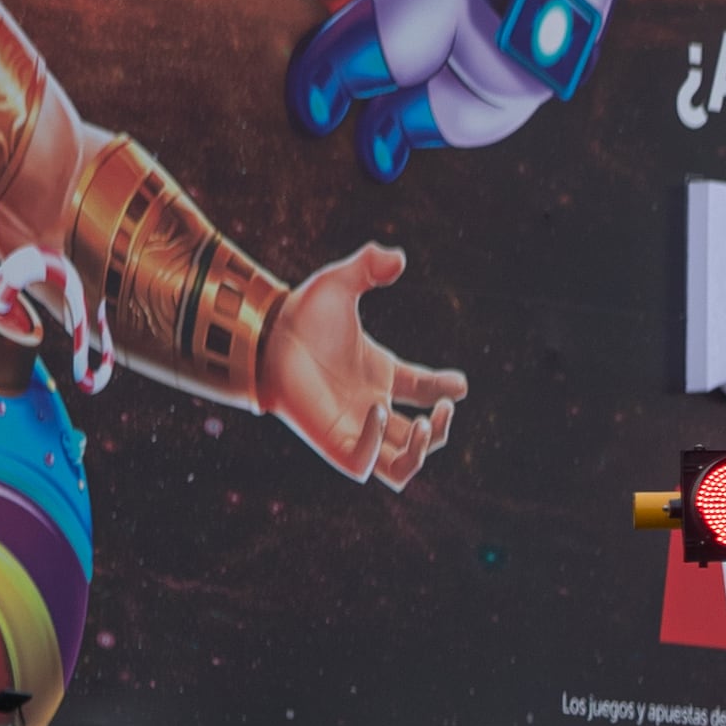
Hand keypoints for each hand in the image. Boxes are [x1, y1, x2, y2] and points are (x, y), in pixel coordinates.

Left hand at [263, 243, 466, 487]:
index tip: (459, 385)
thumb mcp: (340, 283)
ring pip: (401, 467)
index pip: (423, 391)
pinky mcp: (336, 445)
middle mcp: (372, 406)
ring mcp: (356, 429)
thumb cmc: (300, 315)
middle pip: (420, 438)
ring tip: (424, 424)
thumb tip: (398, 258)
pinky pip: (370, 465)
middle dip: (441, 430)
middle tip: (442, 408)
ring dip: (421, 452)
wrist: (266, 338)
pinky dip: (379, 443)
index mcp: (380, 374)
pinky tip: (376, 409)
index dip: (446, 389)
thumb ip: (369, 265)